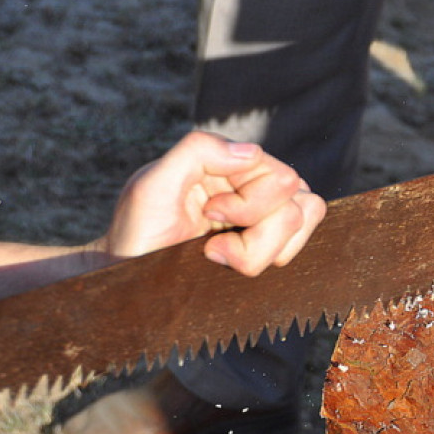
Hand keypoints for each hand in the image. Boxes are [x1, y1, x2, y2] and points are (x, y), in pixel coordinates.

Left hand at [101, 130, 325, 275]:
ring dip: (262, 250)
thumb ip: (199, 151)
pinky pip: (300, 247)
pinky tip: (233, 264)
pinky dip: (270, 259)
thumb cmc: (137, 234)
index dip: (248, 204)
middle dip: (257, 232)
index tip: (208, 214)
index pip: (278, 175)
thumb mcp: (153, 184)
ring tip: (221, 256)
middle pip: (299, 201)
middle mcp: (252, 183)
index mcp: (228, 161)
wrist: (130, 282)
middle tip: (213, 240)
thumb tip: (254, 152)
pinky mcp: (269, 244)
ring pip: (303, 222)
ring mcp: (265, 214)